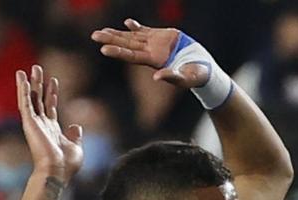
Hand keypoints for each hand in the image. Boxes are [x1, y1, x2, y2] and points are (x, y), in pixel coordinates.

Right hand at [15, 64, 81, 183]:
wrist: (57, 171)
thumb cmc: (67, 165)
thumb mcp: (76, 148)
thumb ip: (75, 136)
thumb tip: (76, 126)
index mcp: (52, 130)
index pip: (50, 107)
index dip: (51, 94)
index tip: (53, 81)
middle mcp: (42, 125)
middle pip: (39, 99)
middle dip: (39, 84)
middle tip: (38, 68)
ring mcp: (34, 123)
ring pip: (30, 98)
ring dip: (29, 83)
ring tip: (28, 69)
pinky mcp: (29, 122)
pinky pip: (25, 102)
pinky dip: (23, 90)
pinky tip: (22, 78)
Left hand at [91, 19, 207, 90]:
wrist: (203, 69)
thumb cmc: (196, 76)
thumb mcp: (186, 78)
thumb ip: (172, 77)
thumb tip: (157, 77)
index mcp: (154, 61)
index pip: (131, 56)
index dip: (118, 52)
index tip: (103, 49)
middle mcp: (151, 52)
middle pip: (126, 45)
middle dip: (110, 40)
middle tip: (94, 36)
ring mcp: (155, 44)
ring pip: (132, 37)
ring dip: (117, 34)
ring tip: (102, 31)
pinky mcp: (162, 37)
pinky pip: (146, 31)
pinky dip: (136, 27)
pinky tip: (127, 23)